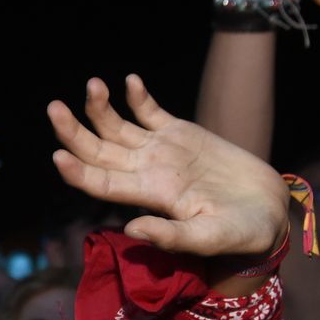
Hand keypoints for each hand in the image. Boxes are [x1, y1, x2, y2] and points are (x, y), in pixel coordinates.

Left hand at [49, 75, 285, 257]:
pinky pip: (150, 112)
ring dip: (99, 107)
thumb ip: (171, 236)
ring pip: (117, 127)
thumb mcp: (209, 238)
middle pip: (98, 150)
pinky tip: (129, 81)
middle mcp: (146, 171)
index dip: (78, 172)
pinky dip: (137, 97)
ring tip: (92, 85)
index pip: (102, 184)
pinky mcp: (180, 133)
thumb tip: (131, 229)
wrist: (266, 212)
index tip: (57, 156)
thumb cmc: (239, 234)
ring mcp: (160, 150)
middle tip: (53, 108)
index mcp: (149, 196)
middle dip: (73, 131)